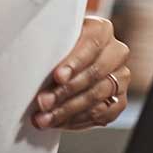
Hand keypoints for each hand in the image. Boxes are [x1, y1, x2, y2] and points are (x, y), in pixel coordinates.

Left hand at [31, 16, 130, 130]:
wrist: (67, 61)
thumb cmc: (55, 46)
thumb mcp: (52, 38)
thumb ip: (48, 43)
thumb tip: (32, 58)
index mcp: (101, 30)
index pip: (90, 45)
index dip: (74, 63)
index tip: (57, 76)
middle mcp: (116, 53)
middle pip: (94, 74)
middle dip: (65, 92)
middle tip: (43, 103)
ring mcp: (121, 78)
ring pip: (97, 97)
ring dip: (68, 111)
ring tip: (45, 118)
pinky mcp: (119, 100)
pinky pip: (103, 115)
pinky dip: (78, 121)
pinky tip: (59, 123)